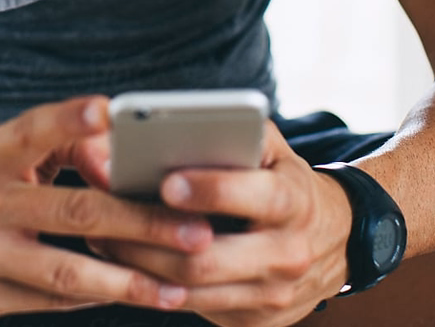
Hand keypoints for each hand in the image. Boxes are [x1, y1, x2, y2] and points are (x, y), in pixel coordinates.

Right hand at [0, 96, 213, 320]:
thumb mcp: (1, 153)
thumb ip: (59, 148)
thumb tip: (118, 162)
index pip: (33, 129)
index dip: (70, 119)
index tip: (110, 112)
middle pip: (73, 212)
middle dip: (141, 225)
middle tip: (195, 233)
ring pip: (66, 273)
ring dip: (128, 282)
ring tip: (176, 289)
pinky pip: (49, 302)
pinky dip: (93, 298)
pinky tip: (132, 295)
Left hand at [94, 121, 352, 326]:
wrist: (334, 238)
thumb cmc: (280, 176)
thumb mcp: (269, 146)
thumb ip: (231, 130)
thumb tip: (166, 128)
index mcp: (294, 200)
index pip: (255, 197)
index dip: (210, 190)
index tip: (166, 181)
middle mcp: (288, 253)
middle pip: (209, 257)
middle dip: (150, 238)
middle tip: (104, 216)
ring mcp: (274, 296)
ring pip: (194, 290)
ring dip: (141, 266)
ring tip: (100, 236)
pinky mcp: (256, 323)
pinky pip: (196, 308)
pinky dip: (155, 286)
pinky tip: (124, 263)